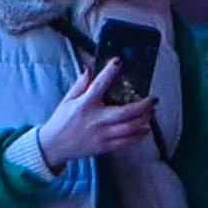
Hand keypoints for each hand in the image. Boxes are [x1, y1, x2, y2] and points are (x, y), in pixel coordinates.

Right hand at [32, 58, 157, 172]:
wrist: (54, 146)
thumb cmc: (61, 121)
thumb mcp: (68, 99)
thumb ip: (81, 84)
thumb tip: (90, 68)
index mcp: (85, 105)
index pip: (99, 85)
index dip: (109, 72)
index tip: (119, 61)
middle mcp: (96, 119)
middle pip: (125, 112)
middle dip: (143, 105)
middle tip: (154, 99)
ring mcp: (102, 135)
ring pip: (129, 128)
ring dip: (144, 120)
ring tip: (152, 112)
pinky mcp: (105, 147)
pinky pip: (126, 142)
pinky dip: (139, 136)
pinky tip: (146, 129)